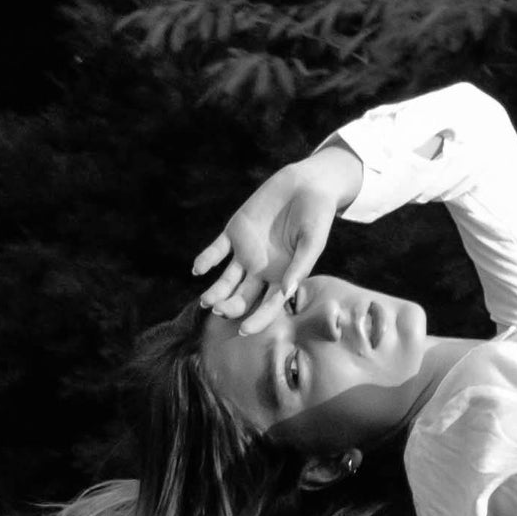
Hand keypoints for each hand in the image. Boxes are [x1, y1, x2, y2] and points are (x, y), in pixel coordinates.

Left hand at [193, 143, 366, 320]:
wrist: (306, 184)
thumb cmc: (317, 216)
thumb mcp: (313, 241)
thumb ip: (300, 266)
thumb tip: (286, 293)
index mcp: (284, 276)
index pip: (268, 305)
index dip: (257, 320)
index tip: (244, 331)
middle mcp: (263, 269)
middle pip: (243, 296)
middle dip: (231, 306)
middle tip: (220, 311)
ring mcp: (246, 252)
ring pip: (226, 279)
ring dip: (215, 291)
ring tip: (206, 302)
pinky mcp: (234, 232)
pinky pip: (216, 250)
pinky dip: (206, 259)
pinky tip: (198, 269)